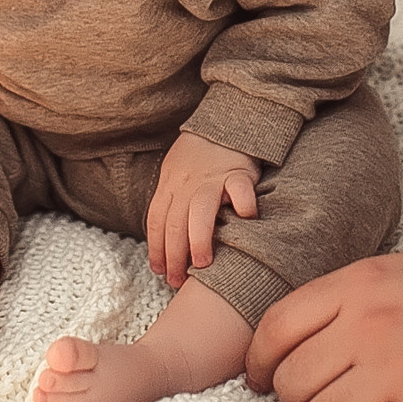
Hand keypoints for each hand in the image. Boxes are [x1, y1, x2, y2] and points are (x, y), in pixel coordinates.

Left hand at [146, 133, 260, 287]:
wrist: (225, 121)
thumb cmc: (199, 155)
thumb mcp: (175, 173)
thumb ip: (171, 201)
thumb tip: (165, 241)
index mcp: (169, 184)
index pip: (156, 221)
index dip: (156, 249)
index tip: (160, 271)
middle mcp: (187, 183)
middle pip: (174, 222)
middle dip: (174, 256)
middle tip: (178, 281)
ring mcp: (212, 177)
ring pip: (199, 210)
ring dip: (198, 239)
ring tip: (202, 264)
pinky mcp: (237, 172)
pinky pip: (240, 189)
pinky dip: (243, 205)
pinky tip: (246, 220)